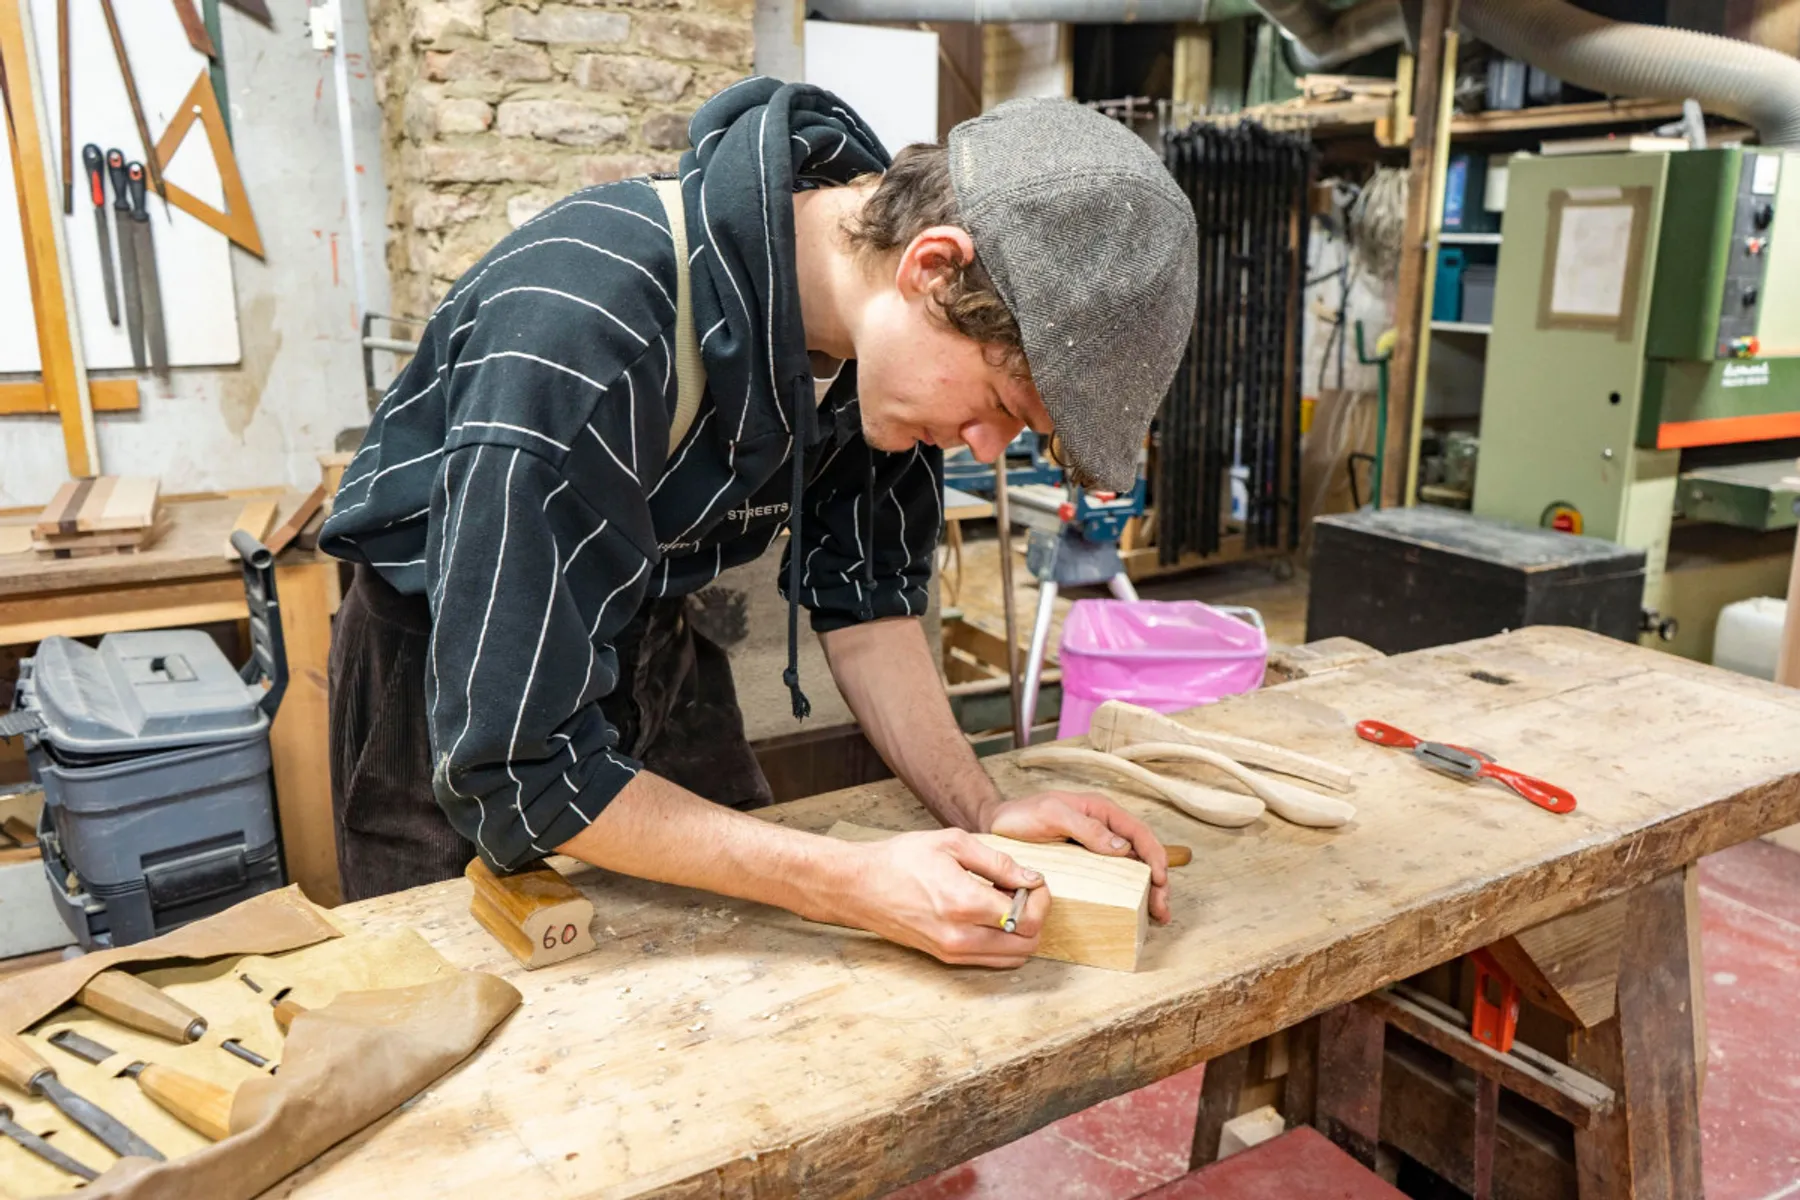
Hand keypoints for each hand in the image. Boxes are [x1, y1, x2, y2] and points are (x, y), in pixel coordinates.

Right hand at [842, 828, 1051, 967]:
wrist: (860, 886)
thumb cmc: (901, 859)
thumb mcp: (952, 843)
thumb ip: (998, 862)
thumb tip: (1031, 878)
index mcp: (964, 903)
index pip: (1027, 918)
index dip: (1040, 899)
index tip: (1032, 882)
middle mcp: (961, 936)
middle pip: (1028, 944)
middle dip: (1035, 917)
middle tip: (1022, 892)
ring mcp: (953, 951)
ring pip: (1014, 958)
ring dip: (1021, 932)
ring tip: (1004, 903)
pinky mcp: (946, 958)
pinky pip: (992, 960)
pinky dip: (1003, 941)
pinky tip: (988, 915)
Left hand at [979, 790, 1170, 923]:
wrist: (995, 825)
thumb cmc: (1020, 815)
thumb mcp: (1051, 815)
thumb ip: (1084, 827)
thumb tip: (1122, 847)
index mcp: (1102, 811)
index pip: (1139, 833)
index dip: (1155, 856)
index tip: (1160, 880)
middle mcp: (1104, 829)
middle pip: (1142, 854)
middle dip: (1158, 882)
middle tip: (1161, 909)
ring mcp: (1096, 848)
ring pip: (1131, 869)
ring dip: (1146, 891)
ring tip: (1154, 916)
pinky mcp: (1085, 865)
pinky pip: (1112, 878)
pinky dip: (1127, 893)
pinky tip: (1131, 910)